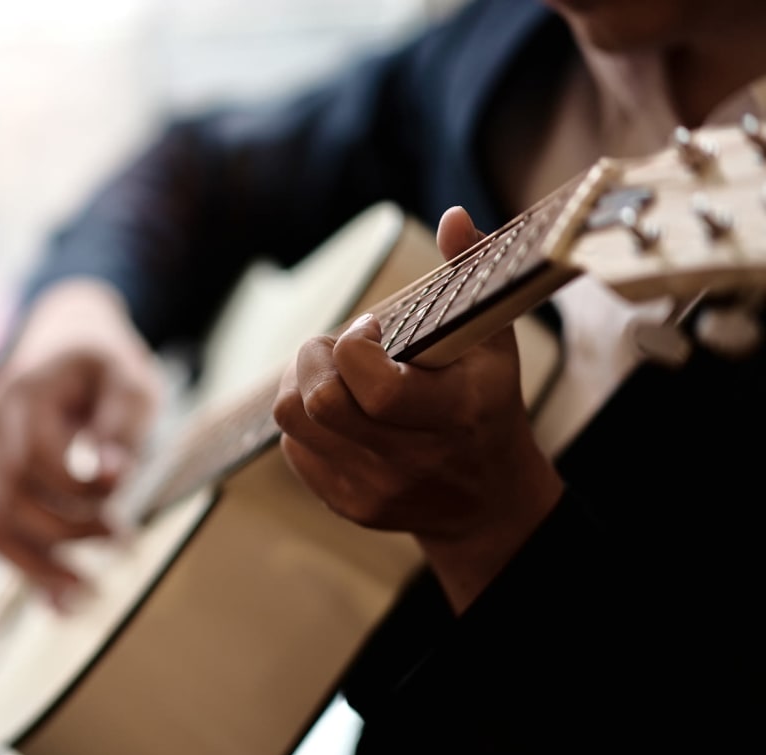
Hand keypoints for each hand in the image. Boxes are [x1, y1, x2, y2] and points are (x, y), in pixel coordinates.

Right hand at [0, 278, 162, 607]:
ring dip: (39, 568)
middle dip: (67, 533)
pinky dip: (29, 568)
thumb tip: (111, 474)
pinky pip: (0, 530)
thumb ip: (121, 424)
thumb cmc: (104, 361)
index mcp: (25, 392)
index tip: (121, 496)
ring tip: (84, 597)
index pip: (37, 456)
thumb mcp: (130, 378)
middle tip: (123, 545)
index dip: (78, 487)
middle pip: (12, 498)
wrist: (65, 337)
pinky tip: (60, 600)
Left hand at [272, 207, 562, 610]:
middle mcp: (412, 460)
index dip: (355, 346)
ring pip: (293, 422)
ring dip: (299, 383)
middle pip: (320, 403)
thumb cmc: (488, 403)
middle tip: (337, 346)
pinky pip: (292, 448)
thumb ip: (473, 274)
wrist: (489, 501)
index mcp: (455, 415)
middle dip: (314, 357)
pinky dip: (304, 420)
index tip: (371, 328)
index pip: (375, 389)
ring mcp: (375, 489)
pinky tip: (337, 411)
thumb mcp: (494, 340)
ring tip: (329, 371)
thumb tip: (453, 218)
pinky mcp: (347, 504)